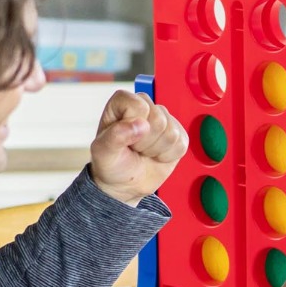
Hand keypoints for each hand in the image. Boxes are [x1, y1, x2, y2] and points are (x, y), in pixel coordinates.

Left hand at [90, 91, 187, 205]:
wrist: (125, 184)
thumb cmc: (112, 164)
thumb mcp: (104, 152)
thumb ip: (116, 136)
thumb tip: (140, 124)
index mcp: (123, 103)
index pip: (139, 106)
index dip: (134, 126)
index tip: (125, 138)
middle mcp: (145, 107)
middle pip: (159, 120)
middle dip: (146, 142)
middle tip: (135, 148)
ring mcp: (164, 119)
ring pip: (172, 133)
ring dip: (157, 150)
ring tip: (144, 152)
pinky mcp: (178, 134)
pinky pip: (181, 144)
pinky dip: (168, 156)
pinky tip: (156, 155)